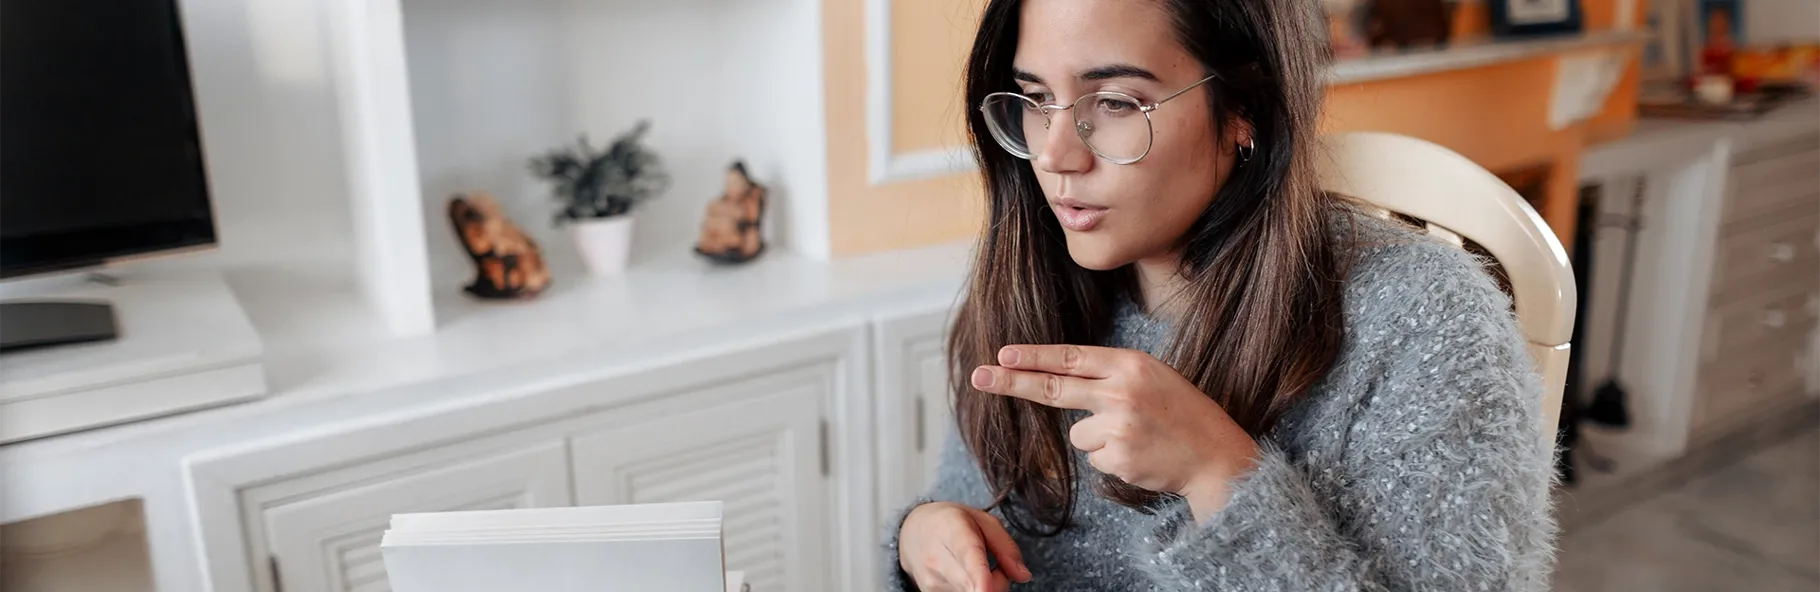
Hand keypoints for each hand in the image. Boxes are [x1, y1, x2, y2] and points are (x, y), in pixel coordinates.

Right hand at [898, 502, 1031, 591]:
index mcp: (952, 531)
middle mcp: (936, 559)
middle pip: (976, 586)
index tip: (985, 590)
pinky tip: (966, 578)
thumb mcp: (983, 520)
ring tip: (977, 568)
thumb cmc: (951, 523)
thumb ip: (1006, 547)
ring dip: (986, 588)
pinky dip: (974, 591)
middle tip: (999, 567)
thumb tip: (1023, 576)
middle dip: (998, 583)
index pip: (968, 557)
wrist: (911, 533)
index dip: (980, 578)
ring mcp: (931, 581)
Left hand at [971, 345, 1260, 521]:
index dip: (1033, 357)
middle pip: (1053, 388)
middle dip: (1011, 383)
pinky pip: (1094, 458)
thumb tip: (1057, 379)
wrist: (1219, 458)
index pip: (1070, 358)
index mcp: (1131, 365)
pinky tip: (1141, 456)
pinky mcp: (1118, 458)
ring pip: (1076, 434)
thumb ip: (1111, 376)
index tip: (1002, 354)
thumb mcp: (1153, 379)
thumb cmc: (1184, 416)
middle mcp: (1122, 391)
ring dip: (1098, 440)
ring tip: (1137, 438)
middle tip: (978, 375)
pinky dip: (1111, 460)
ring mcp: (1119, 426)